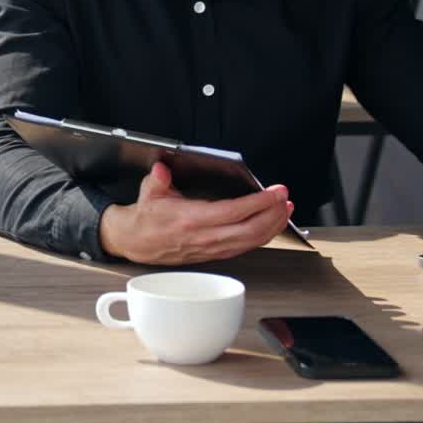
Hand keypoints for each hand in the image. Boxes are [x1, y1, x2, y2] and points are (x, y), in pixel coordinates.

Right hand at [98, 161, 292, 263]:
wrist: (138, 242)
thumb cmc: (147, 218)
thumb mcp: (149, 192)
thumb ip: (158, 178)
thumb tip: (162, 168)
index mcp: (191, 219)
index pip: (233, 212)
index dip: (257, 202)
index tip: (273, 192)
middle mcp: (205, 236)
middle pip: (250, 230)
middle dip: (273, 214)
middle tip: (285, 198)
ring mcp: (213, 248)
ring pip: (252, 241)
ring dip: (273, 226)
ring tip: (285, 210)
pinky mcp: (216, 253)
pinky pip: (246, 247)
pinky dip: (263, 236)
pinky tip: (271, 226)